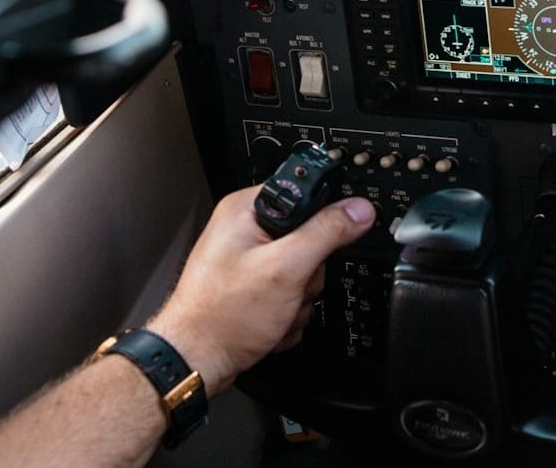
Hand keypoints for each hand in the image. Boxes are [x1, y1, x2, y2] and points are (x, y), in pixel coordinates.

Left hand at [147, 186, 374, 394]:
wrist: (196, 361)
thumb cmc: (221, 316)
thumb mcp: (286, 268)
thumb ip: (326, 233)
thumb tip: (358, 210)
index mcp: (247, 209)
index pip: (305, 195)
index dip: (321, 221)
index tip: (322, 245)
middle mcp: (245, 231)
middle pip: (310, 241)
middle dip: (307, 275)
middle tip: (288, 288)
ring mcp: (249, 263)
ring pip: (303, 273)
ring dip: (298, 300)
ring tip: (275, 310)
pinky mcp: (253, 289)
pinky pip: (290, 294)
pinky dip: (286, 313)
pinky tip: (269, 322)